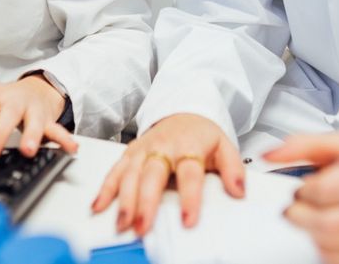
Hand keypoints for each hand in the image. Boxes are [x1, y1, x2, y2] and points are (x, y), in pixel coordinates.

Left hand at [0, 75, 78, 163]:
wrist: (37, 88)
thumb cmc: (5, 101)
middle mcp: (15, 101)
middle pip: (6, 116)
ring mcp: (33, 110)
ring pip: (34, 122)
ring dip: (32, 136)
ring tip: (28, 152)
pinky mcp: (49, 120)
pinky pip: (58, 129)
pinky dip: (65, 139)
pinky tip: (71, 148)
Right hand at [92, 113, 244, 235]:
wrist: (183, 112)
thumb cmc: (201, 134)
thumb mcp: (224, 145)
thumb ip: (233, 168)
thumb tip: (239, 190)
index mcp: (189, 146)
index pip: (190, 173)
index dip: (189, 197)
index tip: (188, 219)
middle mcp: (163, 147)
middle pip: (152, 175)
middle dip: (146, 202)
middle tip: (143, 227)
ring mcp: (144, 149)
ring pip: (130, 174)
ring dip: (124, 200)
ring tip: (122, 223)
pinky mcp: (130, 153)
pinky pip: (115, 170)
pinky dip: (105, 188)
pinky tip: (99, 206)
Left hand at [265, 133, 338, 262]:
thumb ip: (309, 145)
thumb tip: (271, 154)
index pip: (333, 189)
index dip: (306, 190)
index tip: (301, 189)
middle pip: (333, 227)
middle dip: (302, 218)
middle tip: (294, 210)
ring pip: (337, 255)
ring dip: (314, 238)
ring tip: (315, 222)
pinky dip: (330, 255)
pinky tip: (333, 240)